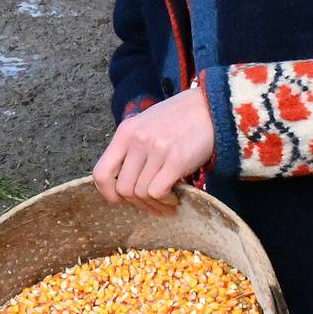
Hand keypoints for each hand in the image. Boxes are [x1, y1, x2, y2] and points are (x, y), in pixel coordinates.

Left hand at [92, 85, 215, 215]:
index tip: (120, 200)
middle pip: (123, 188)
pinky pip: (158, 192)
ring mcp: (156, 149)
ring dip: (154, 205)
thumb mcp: (146, 125)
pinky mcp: (176, 159)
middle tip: (151, 205)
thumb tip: (122, 184)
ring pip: (140, 193)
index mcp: (125, 132)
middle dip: (137, 203)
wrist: (211, 108)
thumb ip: (131, 149)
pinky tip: (174, 198)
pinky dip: (165, 201)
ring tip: (166, 203)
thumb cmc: (179, 120)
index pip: (101, 172)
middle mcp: (137, 140)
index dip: (107, 193)